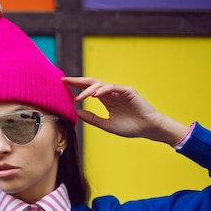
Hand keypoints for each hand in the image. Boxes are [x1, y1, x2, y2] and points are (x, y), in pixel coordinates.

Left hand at [62, 77, 188, 144]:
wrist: (148, 129)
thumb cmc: (130, 127)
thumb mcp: (106, 125)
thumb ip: (92, 118)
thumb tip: (77, 112)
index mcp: (105, 99)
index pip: (88, 89)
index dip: (76, 86)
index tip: (62, 85)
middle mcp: (111, 93)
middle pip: (91, 83)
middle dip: (77, 81)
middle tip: (64, 80)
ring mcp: (119, 91)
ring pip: (101, 85)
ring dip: (88, 90)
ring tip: (78, 97)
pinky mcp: (128, 91)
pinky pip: (114, 87)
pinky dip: (104, 90)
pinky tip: (94, 95)